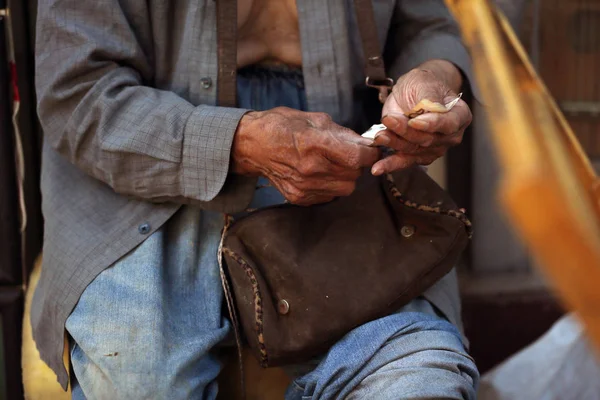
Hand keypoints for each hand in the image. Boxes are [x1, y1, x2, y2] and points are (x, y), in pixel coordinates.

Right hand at [232, 107, 378, 205]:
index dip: (370, 154)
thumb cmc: (281, 126)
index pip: (358, 158)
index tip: (369, 149)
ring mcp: (304, 186)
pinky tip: (319, 173)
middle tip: (348, 154)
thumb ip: (342, 134)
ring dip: (345, 177)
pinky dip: (331, 186)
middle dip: (357, 164)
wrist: (252, 145)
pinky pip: (329, 196)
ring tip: (333, 164)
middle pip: (354, 175)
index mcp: (315, 144)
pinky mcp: (299, 198)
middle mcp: (310, 169)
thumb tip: (365, 144)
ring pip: (345, 188)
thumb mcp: (314, 119)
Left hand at [371, 60, 471, 175]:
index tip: (414, 121)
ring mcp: (434, 148)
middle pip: (428, 139)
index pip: (448, 124)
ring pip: (413, 150)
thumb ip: (429, 97)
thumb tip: (429, 109)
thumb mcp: (425, 83)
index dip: (431, 124)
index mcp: (459, 116)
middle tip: (389, 120)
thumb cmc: (422, 85)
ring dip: (395, 144)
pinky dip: (390, 164)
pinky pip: (404, 161)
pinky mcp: (417, 156)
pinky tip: (378, 167)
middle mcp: (449, 136)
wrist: (411, 93)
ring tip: (380, 136)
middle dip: (406, 132)